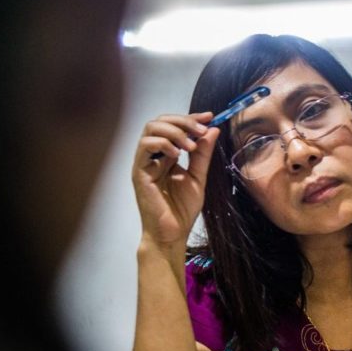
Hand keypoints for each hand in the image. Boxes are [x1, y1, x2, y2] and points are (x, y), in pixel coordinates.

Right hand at [132, 111, 219, 247]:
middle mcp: (154, 156)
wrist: (172, 233)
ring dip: (174, 131)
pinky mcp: (139, 172)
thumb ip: (203, 154)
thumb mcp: (198, 177)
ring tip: (190, 145)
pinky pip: (145, 146)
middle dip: (183, 121)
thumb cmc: (182, 210)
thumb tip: (212, 129)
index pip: (174, 126)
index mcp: (167, 155)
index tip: (209, 116)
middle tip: (201, 130)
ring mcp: (145, 162)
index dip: (190, 118)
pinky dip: (162, 143)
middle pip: (160, 121)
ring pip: (151, 129)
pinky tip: (176, 154)